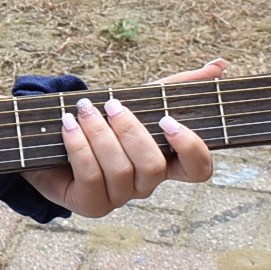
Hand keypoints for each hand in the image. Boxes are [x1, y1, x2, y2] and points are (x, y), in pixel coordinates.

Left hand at [23, 59, 226, 217]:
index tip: (167, 120)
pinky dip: (80, 146)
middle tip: (113, 105)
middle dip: (131, 131)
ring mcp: (119, 198)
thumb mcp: (141, 99)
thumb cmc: (103, 121)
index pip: (199, 170)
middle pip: (154, 166)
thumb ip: (180, 85)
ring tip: (83, 110)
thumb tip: (221, 65)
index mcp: (165, 162)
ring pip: (121, 170)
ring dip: (100, 134)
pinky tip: (68, 125)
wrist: (49, 139)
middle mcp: (145, 184)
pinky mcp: (90, 204)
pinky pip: (91, 176)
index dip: (191, 149)